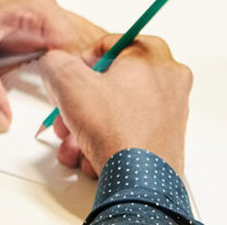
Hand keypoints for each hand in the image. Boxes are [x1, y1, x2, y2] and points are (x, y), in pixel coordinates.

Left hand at [0, 0, 103, 131]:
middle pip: (76, 51)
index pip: (76, 47)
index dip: (77, 78)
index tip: (71, 106)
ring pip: (62, 55)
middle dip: (80, 78)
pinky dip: (48, 76)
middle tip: (73, 111)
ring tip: (64, 109)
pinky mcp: (17, 35)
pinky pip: (43, 57)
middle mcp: (39, 13)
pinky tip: (48, 97)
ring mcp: (29, 24)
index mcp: (36, 7)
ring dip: (66, 78)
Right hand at [39, 35, 191, 176]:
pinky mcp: (166, 138)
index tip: (72, 77)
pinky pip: (128, 130)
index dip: (83, 61)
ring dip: (89, 124)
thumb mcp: (69, 82)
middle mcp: (170, 81)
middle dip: (82, 100)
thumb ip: (56, 62)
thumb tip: (55, 63)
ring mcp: (171, 111)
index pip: (110, 44)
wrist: (139, 181)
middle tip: (67, 112)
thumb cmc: (117, 132)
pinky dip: (107, 139)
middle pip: (112, 81)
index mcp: (154, 56)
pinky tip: (91, 153)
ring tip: (74, 141)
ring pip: (118, 109)